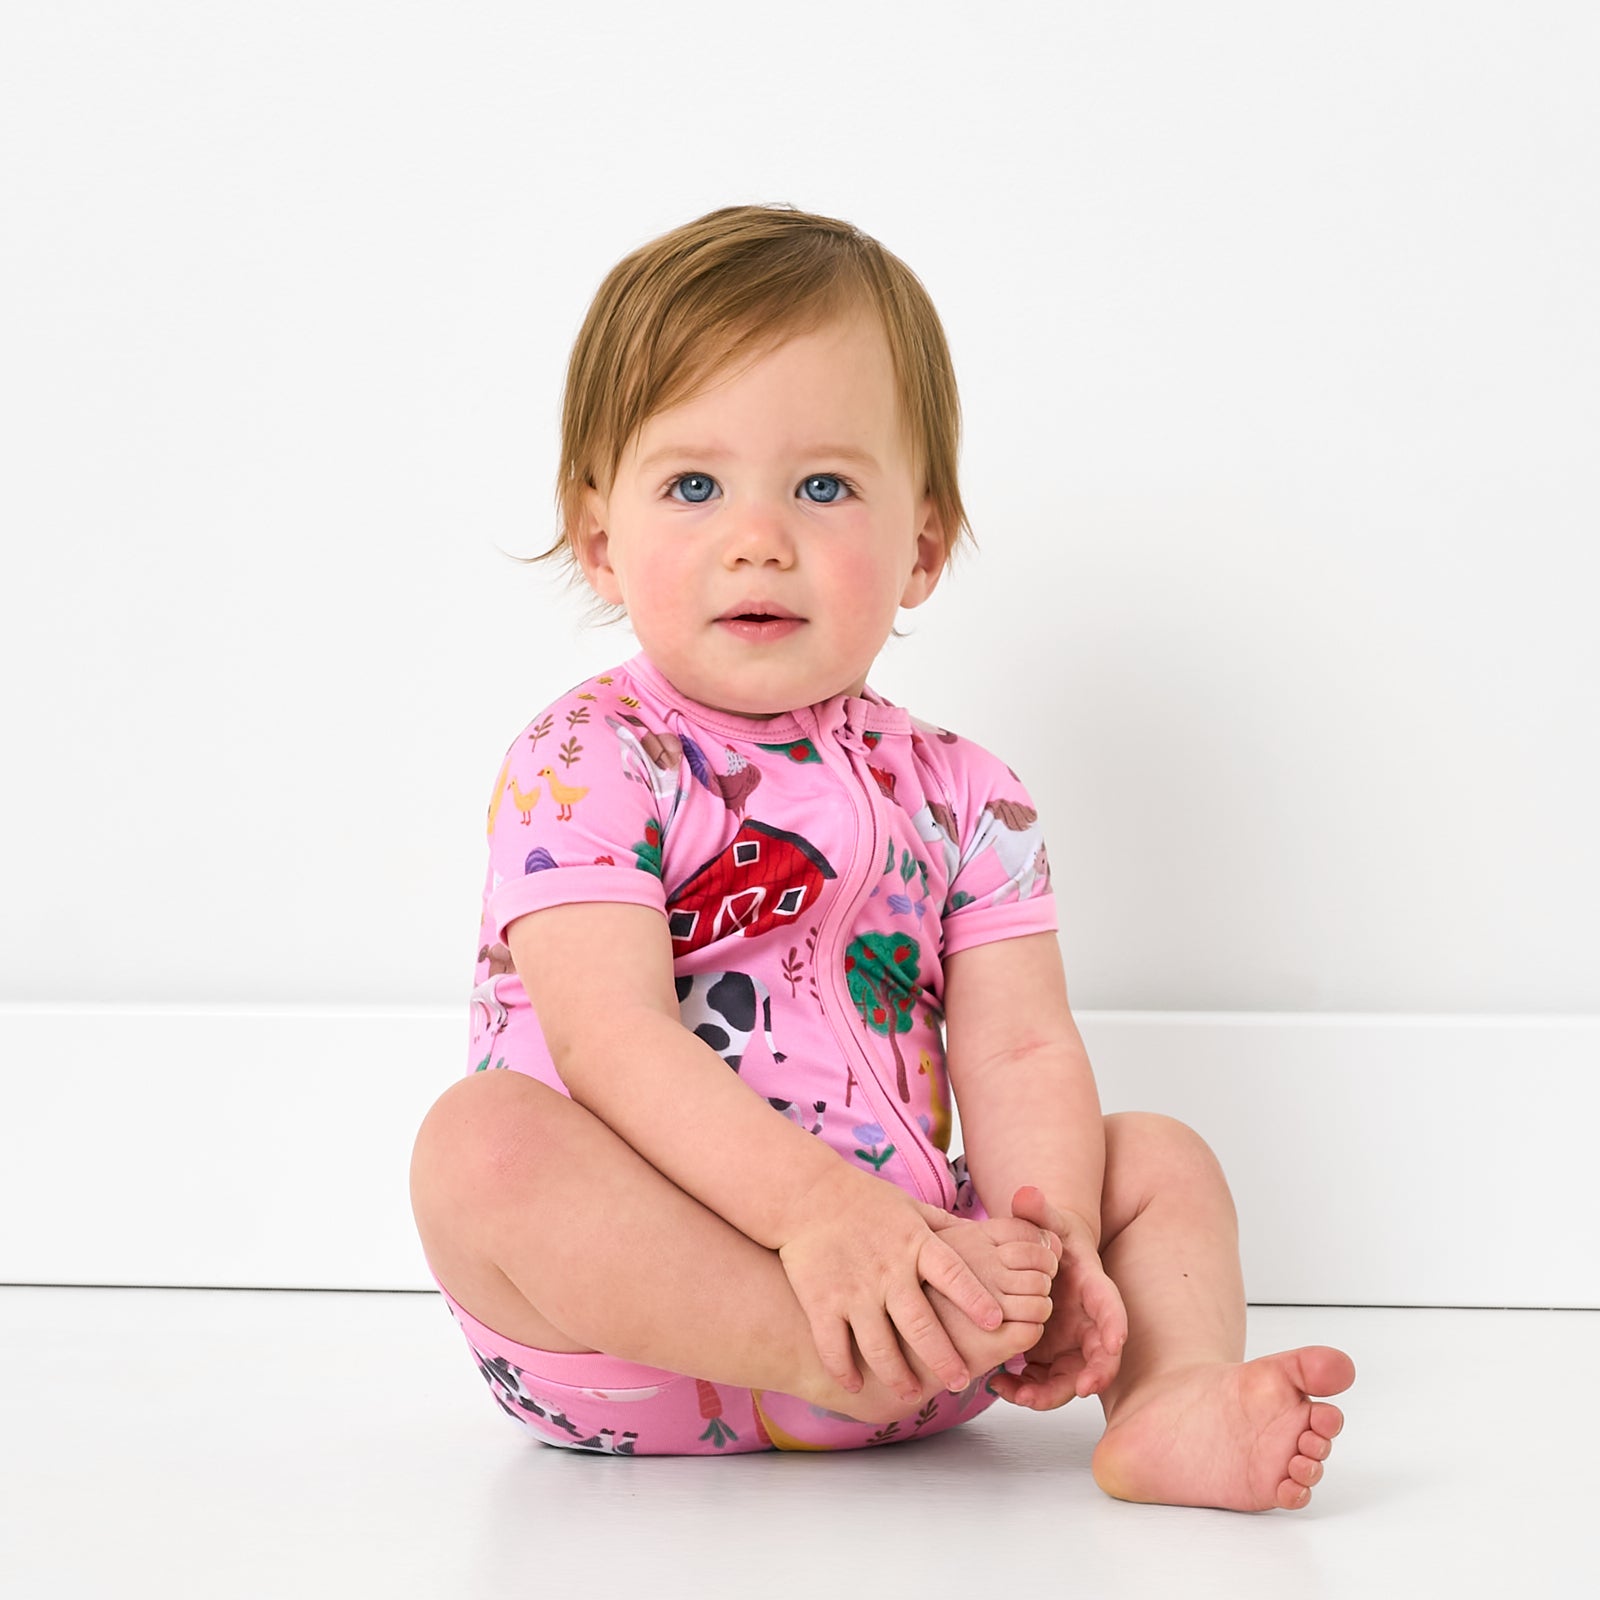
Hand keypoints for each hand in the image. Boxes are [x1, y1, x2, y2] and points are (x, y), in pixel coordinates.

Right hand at [778, 1172, 1006, 1403]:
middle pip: (920, 1323)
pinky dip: (844, 1371)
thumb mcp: (911, 1208)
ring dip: (896, 1375)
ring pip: (879, 1346)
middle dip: (942, 1357)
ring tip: (911, 1393)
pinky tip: (854, 1385)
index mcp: (914, 1243)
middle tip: (959, 1382)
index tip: (997, 1324)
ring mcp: (853, 1289)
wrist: (806, 1195)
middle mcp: (887, 1270)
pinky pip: (833, 1347)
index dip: (974, 1298)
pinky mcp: (821, 1302)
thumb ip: (945, 1229)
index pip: (952, 1273)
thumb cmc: (865, 1201)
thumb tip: (983, 1239)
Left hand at [986, 1185, 1127, 1410]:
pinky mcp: (1050, 1356)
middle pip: (1101, 1355)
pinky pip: (1044, 1383)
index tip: (1114, 1343)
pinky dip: (1027, 1390)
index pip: (1111, 1307)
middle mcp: (1089, 1322)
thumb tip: (1025, 1193)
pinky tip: (1000, 1384)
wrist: (1042, 1259)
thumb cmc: (1049, 1237)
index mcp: (1093, 1287)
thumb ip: (1036, 1209)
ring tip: (1019, 1394)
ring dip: (1051, 1392)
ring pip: (1071, 1378)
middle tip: (1082, 1388)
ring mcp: (1071, 1343)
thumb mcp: (1045, 1220)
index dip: (1115, 1325)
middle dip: (1095, 1374)